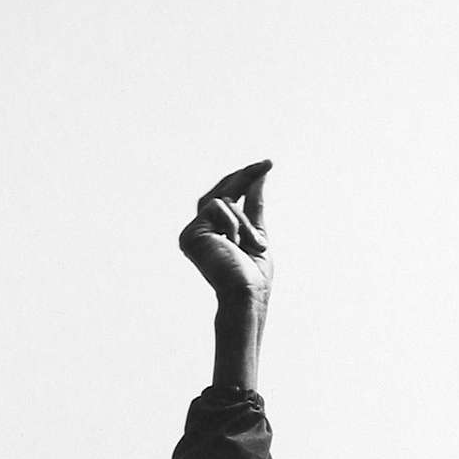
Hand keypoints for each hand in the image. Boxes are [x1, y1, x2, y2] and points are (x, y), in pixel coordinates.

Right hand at [179, 160, 273, 308]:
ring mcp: (192, 234)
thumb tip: (259, 177)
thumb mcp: (256, 232)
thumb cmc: (253, 275)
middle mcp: (199, 233)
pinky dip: (234, 224)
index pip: (225, 198)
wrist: (246, 295)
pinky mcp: (190, 235)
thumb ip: (253, 205)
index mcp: (213, 234)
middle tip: (267, 164)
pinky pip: (217, 207)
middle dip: (244, 178)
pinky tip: (234, 244)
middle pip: (220, 192)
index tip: (267, 164)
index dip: (244, 179)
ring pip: (223, 201)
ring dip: (245, 222)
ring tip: (252, 246)